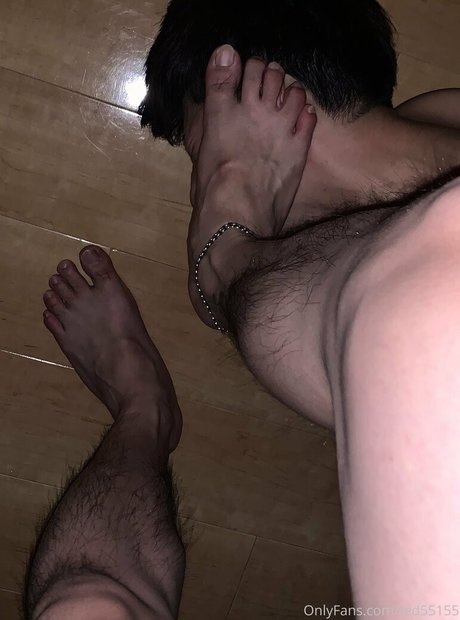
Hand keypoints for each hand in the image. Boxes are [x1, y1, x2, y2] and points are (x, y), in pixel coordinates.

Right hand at [186, 44, 316, 269]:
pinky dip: (305, 112)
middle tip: (266, 78)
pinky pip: (309, 115)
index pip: (226, 67)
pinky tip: (302, 117)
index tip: (235, 63)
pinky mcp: (300, 145)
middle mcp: (252, 110)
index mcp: (220, 112)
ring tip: (287, 96)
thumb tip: (215, 120)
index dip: (231, 62)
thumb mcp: (198, 158)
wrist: (237, 218)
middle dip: (264, 70)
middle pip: (263, 70)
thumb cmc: (209, 194)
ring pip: (291, 86)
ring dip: (288, 87)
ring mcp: (280, 126)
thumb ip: (206, 128)